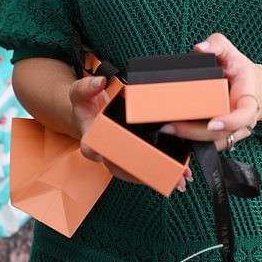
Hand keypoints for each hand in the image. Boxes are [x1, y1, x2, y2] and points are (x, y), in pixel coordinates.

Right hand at [69, 76, 192, 190]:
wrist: (90, 114)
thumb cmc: (86, 106)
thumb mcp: (80, 93)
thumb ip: (86, 87)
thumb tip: (99, 83)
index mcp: (90, 140)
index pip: (92, 150)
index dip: (103, 153)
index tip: (113, 154)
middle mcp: (105, 154)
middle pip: (122, 168)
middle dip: (143, 173)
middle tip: (164, 174)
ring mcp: (119, 158)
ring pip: (137, 172)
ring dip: (159, 176)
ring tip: (179, 179)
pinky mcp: (131, 157)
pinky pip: (145, 167)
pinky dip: (163, 171)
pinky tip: (180, 172)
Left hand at [159, 33, 261, 151]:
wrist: (254, 89)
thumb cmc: (242, 73)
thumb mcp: (233, 53)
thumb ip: (218, 44)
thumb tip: (200, 48)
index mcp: (248, 102)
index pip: (244, 116)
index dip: (229, 122)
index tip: (213, 123)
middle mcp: (241, 122)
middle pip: (219, 134)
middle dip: (195, 132)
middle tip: (171, 125)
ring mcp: (231, 133)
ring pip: (210, 142)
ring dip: (188, 137)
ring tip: (167, 127)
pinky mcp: (221, 138)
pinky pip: (206, 144)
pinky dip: (190, 140)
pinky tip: (174, 131)